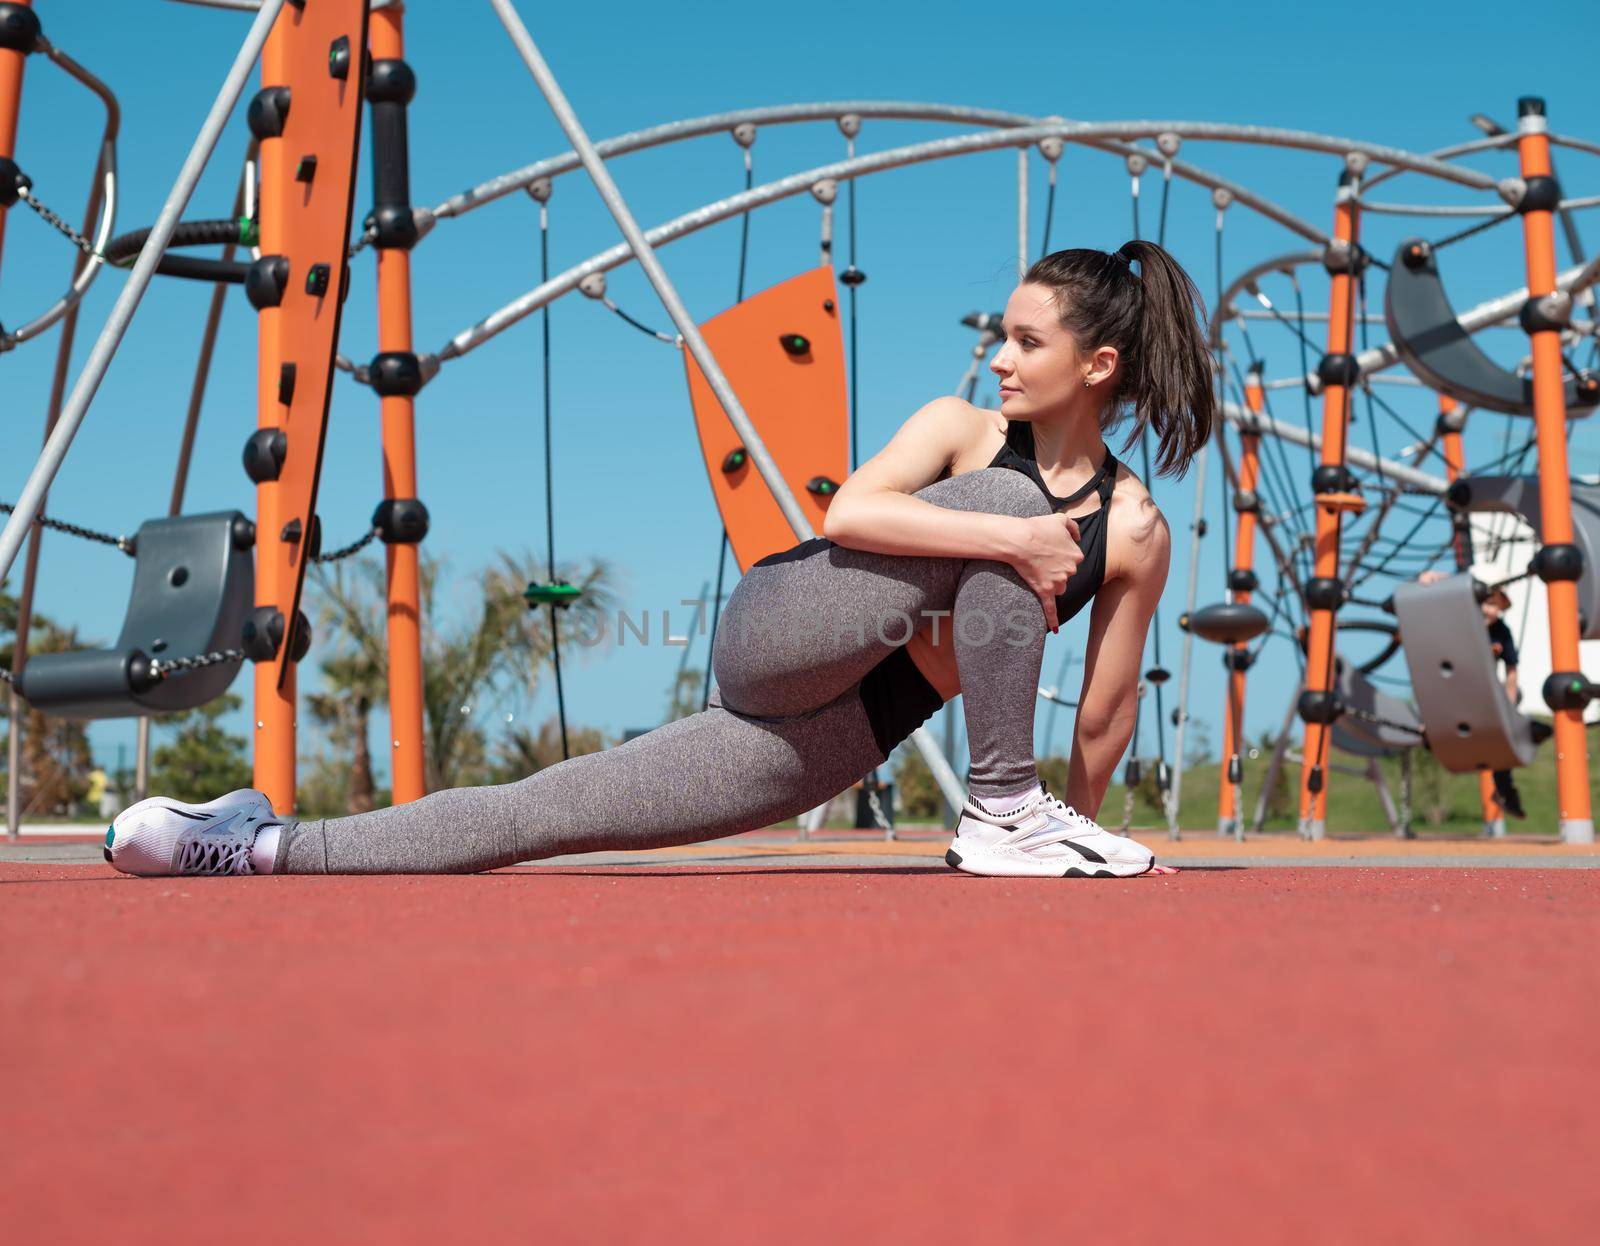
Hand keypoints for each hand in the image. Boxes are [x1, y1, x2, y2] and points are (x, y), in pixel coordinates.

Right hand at [1009, 514, 1082, 631]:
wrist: (1020, 539)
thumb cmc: (1038, 528)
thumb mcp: (1060, 519)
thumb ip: (1073, 527)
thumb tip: (1078, 537)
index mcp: (1076, 556)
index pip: (1073, 559)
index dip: (1061, 554)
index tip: (1050, 549)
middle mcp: (1070, 571)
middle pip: (1066, 575)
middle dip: (1056, 569)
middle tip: (1041, 558)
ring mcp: (1058, 582)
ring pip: (1059, 588)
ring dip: (1051, 584)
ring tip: (1038, 572)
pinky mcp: (1045, 591)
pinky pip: (1051, 609)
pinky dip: (1053, 620)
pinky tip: (1054, 629)